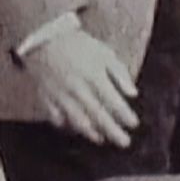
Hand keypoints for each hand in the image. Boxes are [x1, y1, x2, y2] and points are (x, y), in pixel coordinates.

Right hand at [21, 27, 139, 147]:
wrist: (45, 38)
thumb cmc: (79, 46)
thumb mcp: (105, 53)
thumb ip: (120, 74)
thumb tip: (133, 94)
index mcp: (95, 77)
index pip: (114, 102)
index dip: (125, 116)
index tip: (134, 124)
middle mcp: (78, 89)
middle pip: (98, 116)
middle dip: (113, 131)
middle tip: (124, 142)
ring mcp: (61, 96)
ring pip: (77, 120)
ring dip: (91, 132)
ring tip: (102, 139)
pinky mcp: (46, 98)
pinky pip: (57, 117)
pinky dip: (66, 126)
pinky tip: (75, 130)